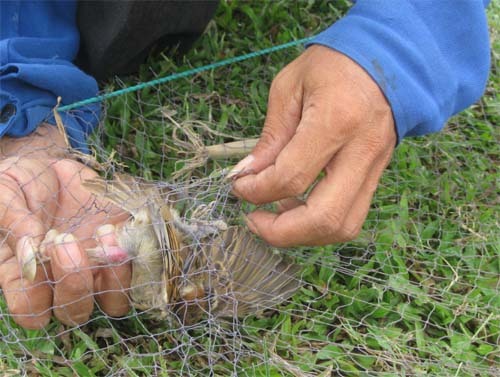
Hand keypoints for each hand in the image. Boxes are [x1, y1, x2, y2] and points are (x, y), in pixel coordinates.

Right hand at [0, 124, 130, 328]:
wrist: (56, 167)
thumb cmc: (22, 182)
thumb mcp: (7, 191)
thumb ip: (13, 221)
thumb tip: (29, 253)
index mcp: (26, 276)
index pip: (32, 312)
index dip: (36, 297)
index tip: (38, 257)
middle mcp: (64, 281)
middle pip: (75, 312)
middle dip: (74, 284)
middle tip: (66, 240)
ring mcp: (99, 269)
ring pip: (114, 302)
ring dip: (114, 277)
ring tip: (103, 231)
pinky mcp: (125, 252)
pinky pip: (142, 272)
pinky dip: (138, 256)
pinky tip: (122, 226)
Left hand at [232, 46, 396, 246]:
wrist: (386, 60)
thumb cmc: (332, 65)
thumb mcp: (289, 88)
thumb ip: (270, 136)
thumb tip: (248, 175)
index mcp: (336, 121)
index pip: (291, 177)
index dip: (257, 191)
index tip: (239, 186)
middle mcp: (362, 151)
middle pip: (324, 218)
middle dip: (281, 232)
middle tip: (253, 221)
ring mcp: (375, 168)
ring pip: (343, 226)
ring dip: (302, 234)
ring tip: (273, 217)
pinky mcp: (378, 176)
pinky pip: (350, 216)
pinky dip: (319, 224)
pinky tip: (297, 207)